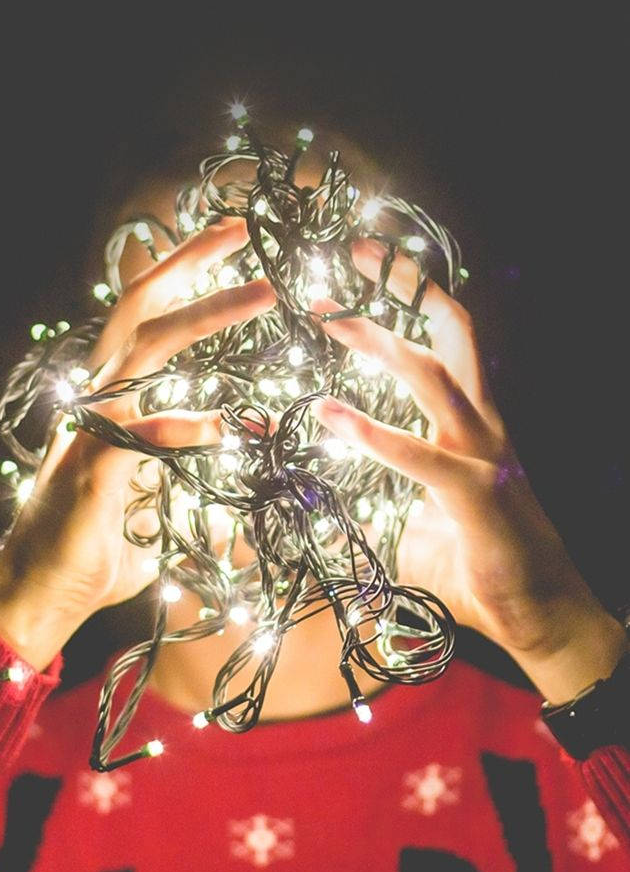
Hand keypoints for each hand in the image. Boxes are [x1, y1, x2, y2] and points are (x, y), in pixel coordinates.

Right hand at [0, 219, 274, 669]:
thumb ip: (184, 472)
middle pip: (140, 308)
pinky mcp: (91, 470)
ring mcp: (89, 429)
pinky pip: (139, 433)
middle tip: (241, 231)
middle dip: (189, 263)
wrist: (43, 595)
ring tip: (261, 294)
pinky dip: (181, 425)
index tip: (230, 248)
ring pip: (146, 351)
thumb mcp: (157, 504)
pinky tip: (221, 425)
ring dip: (206, 316)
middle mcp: (96, 400)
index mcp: (109, 400)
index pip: (145, 321)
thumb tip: (226, 460)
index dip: (182, 279)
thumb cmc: (98, 551)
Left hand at [312, 243, 626, 702]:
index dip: (411, 300)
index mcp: (472, 429)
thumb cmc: (483, 575)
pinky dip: (372, 433)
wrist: (543, 617)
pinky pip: (420, 456)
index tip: (367, 268)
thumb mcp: (420, 531)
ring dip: (381, 341)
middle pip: (447, 335)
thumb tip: (341, 512)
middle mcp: (483, 429)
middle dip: (401, 287)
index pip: (444, 347)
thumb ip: (387, 508)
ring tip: (331, 318)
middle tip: (350, 253)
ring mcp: (484, 457)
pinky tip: (329, 415)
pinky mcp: (476, 496)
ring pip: (436, 378)